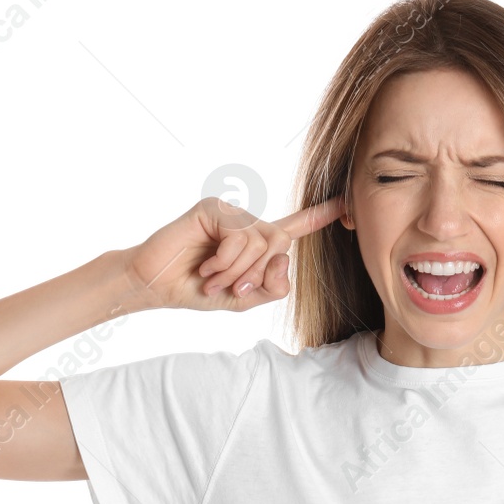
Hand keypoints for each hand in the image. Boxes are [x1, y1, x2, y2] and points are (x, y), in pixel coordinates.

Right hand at [122, 196, 343, 310]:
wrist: (157, 286)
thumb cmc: (197, 290)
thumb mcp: (243, 299)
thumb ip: (271, 288)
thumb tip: (284, 259)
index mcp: (257, 242)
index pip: (294, 227)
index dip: (320, 216)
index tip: (346, 204)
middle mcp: (247, 223)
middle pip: (281, 244)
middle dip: (256, 275)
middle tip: (230, 288)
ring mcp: (231, 213)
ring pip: (261, 243)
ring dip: (236, 272)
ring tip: (212, 279)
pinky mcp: (214, 208)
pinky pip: (239, 238)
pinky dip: (224, 261)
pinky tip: (205, 267)